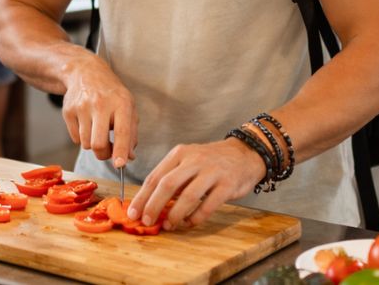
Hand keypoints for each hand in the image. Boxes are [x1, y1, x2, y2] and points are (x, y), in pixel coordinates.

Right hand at [61, 54, 136, 167]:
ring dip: (92, 144)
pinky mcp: (68, 111)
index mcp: (121, 103)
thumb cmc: (111, 93)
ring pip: (86, 144)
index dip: (120, 151)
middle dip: (103, 155)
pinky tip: (86, 122)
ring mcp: (82, 107)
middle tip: (107, 151)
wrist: (85, 72)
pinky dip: (81, 137)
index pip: (122, 132)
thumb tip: (128, 157)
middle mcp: (100, 104)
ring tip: (97, 129)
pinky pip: (75, 139)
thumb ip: (131, 133)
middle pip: (98, 144)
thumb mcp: (128, 106)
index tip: (120, 165)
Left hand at [127, 138, 264, 230]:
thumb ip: (171, 179)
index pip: (155, 176)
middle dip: (153, 205)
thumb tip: (149, 203)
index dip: (142, 197)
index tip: (133, 212)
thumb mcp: (188, 161)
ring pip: (188, 196)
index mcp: (180, 154)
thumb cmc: (211, 161)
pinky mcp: (227, 184)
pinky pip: (208, 205)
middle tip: (146, 221)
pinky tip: (189, 223)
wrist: (245, 154)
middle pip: (167, 185)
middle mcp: (194, 160)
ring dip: (175, 214)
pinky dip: (196, 217)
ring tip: (168, 225)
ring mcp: (212, 171)